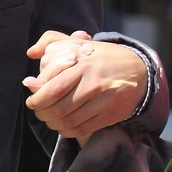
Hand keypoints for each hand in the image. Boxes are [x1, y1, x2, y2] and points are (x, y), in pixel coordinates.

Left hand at [23, 30, 148, 141]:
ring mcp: (103, 100)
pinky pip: (82, 129)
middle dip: (42, 112)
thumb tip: (31, 53)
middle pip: (57, 106)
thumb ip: (51, 41)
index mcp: (82, 63)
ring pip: (68, 120)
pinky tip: (63, 125)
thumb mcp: (79, 42)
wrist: (139, 69)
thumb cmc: (102, 56)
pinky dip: (67, 131)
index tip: (32, 98)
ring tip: (49, 118)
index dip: (36, 97)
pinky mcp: (111, 114)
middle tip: (39, 110)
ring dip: (53, 123)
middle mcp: (93, 82)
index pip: (50, 86)